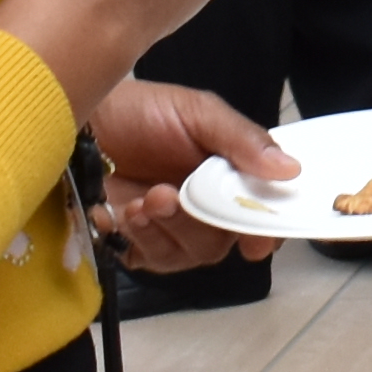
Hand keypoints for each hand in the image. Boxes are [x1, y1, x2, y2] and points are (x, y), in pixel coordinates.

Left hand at [81, 77, 293, 272]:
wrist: (80, 121)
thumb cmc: (142, 111)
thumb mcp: (197, 112)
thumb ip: (242, 140)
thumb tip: (290, 169)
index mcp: (230, 177)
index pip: (260, 214)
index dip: (264, 232)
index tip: (255, 243)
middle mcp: (205, 209)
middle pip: (222, 240)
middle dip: (195, 223)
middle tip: (164, 194)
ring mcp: (170, 229)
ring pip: (187, 254)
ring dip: (163, 230)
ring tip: (138, 202)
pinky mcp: (134, 244)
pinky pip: (148, 260)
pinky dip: (136, 241)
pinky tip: (119, 214)